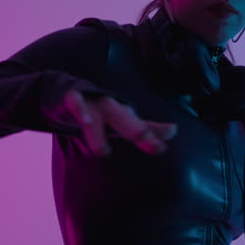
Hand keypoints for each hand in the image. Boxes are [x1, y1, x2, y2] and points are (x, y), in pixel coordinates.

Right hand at [61, 89, 177, 156]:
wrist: (70, 92)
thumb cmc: (102, 111)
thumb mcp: (123, 121)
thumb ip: (147, 128)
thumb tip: (174, 131)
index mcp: (124, 114)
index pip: (141, 128)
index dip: (152, 138)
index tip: (161, 149)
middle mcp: (111, 108)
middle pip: (125, 120)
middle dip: (139, 133)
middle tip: (154, 147)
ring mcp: (91, 104)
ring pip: (97, 119)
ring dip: (98, 134)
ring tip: (102, 152)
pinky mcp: (73, 99)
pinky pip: (75, 103)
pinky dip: (80, 110)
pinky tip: (84, 120)